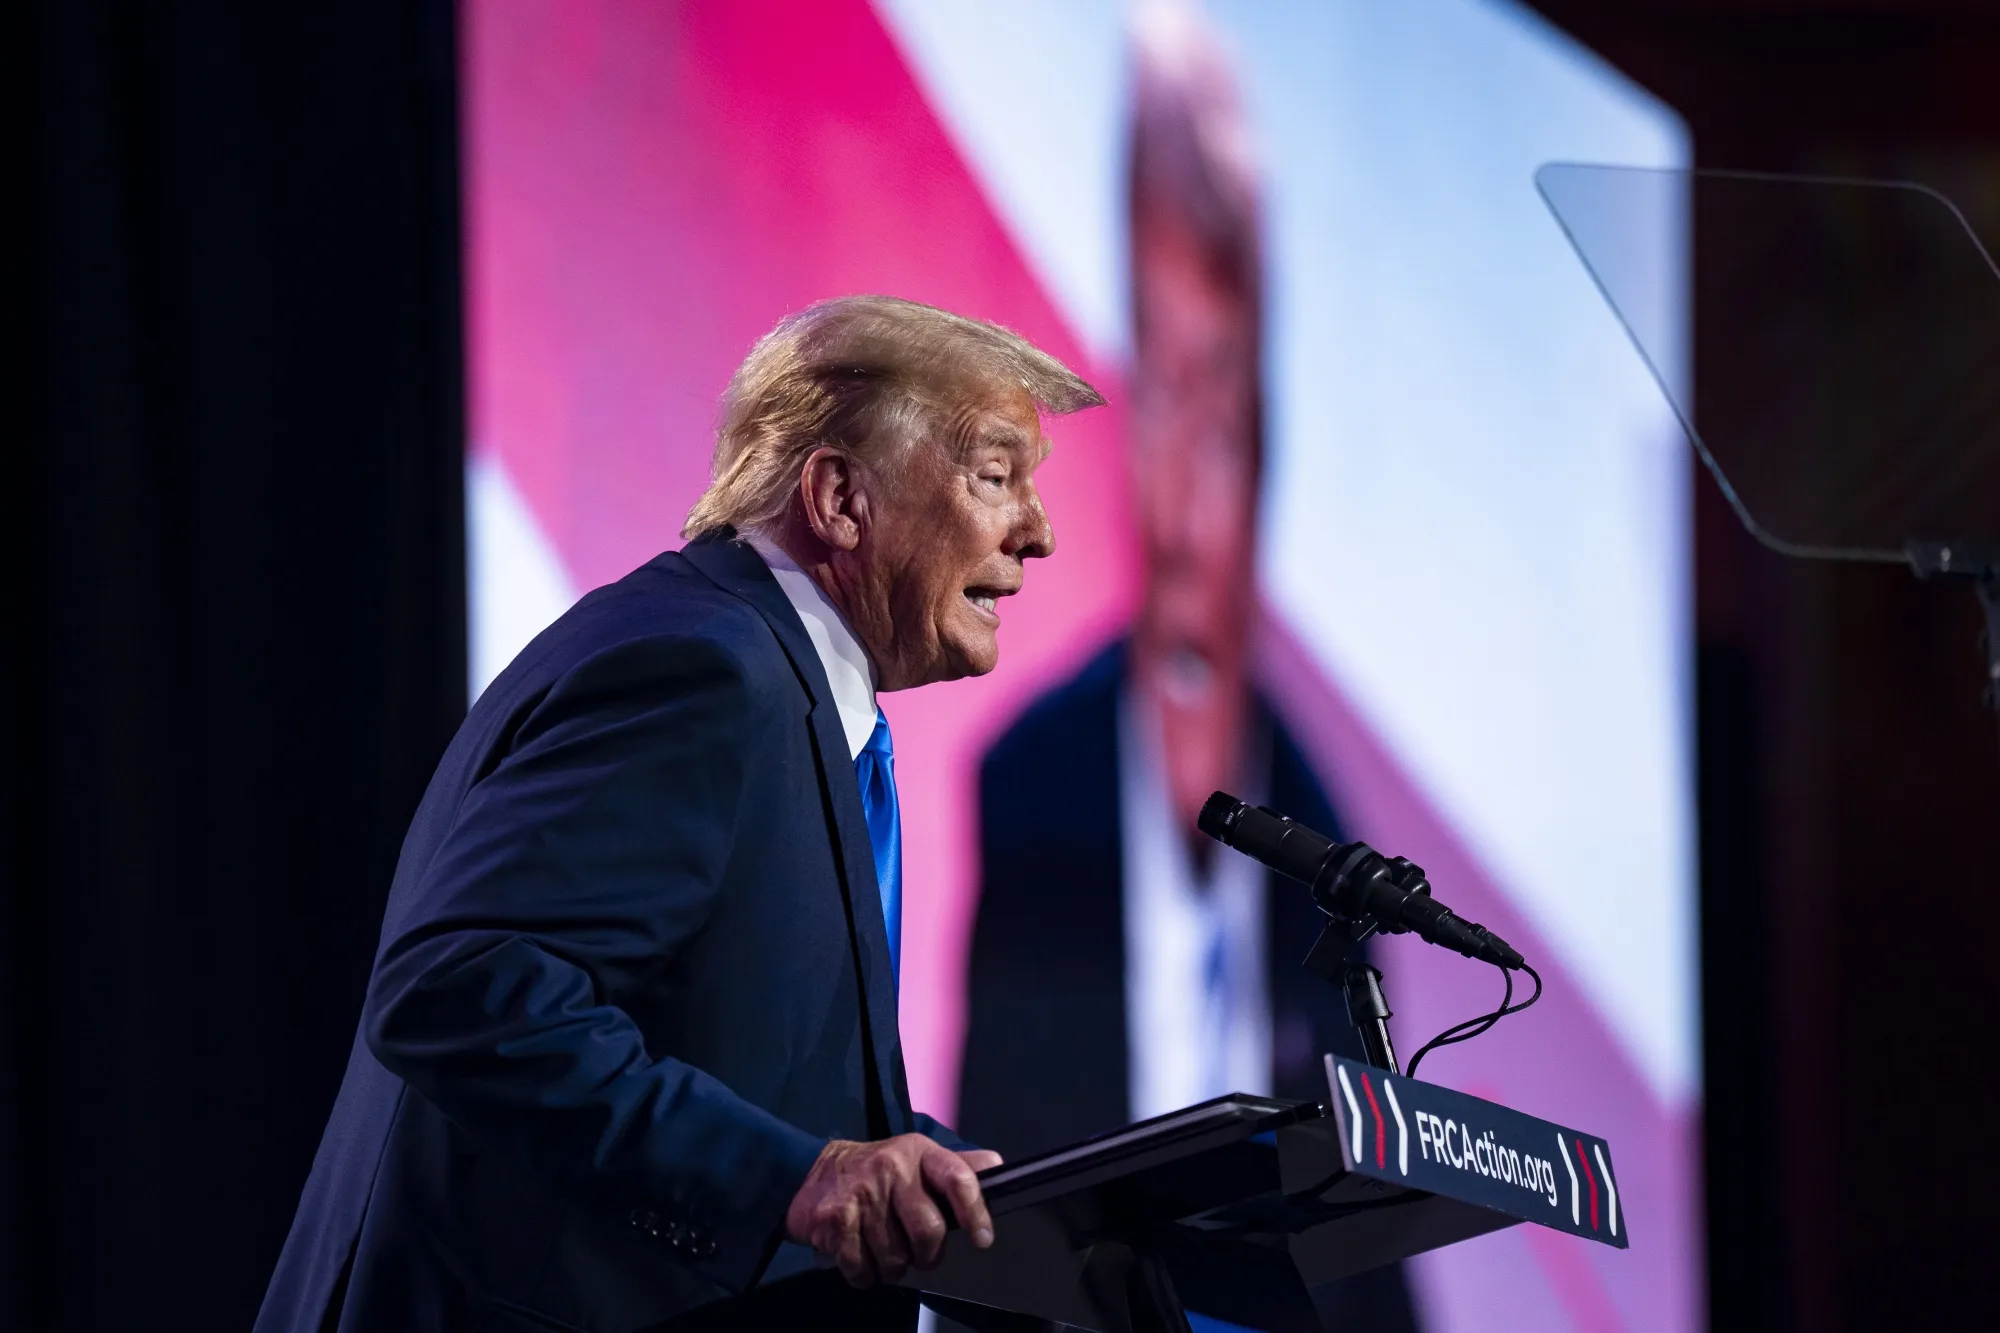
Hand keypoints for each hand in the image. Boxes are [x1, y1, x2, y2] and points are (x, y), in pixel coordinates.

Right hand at [784, 1135, 1003, 1286]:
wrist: (811, 1171)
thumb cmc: (876, 1170)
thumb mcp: (918, 1157)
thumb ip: (958, 1165)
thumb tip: (997, 1165)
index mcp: (919, 1153)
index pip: (958, 1178)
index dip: (975, 1212)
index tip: (983, 1238)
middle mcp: (891, 1168)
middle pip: (928, 1232)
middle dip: (927, 1255)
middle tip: (919, 1253)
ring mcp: (861, 1194)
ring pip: (895, 1258)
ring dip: (892, 1266)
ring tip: (883, 1248)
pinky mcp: (834, 1219)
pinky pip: (861, 1268)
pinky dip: (864, 1274)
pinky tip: (860, 1254)